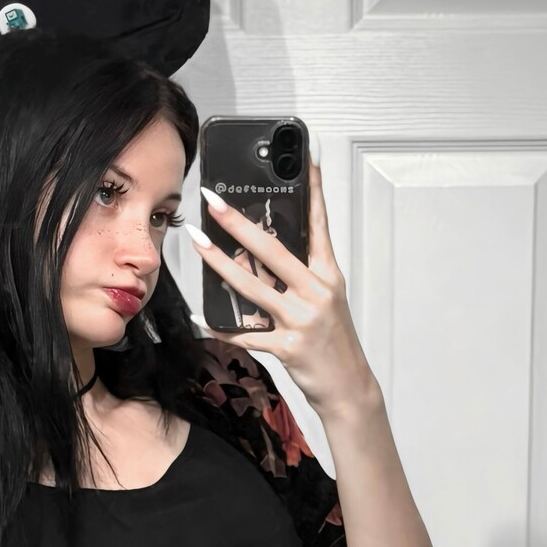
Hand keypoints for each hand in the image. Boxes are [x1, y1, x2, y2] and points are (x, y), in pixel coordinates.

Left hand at [189, 143, 383, 422]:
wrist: (349, 387)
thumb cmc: (335, 343)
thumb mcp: (326, 302)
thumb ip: (301, 277)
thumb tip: (262, 255)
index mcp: (328, 276)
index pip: (319, 224)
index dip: (312, 191)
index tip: (306, 159)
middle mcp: (316, 292)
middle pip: (272, 251)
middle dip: (238, 224)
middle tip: (214, 202)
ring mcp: (302, 320)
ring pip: (252, 287)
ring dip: (219, 264)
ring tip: (198, 244)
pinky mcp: (288, 347)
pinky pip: (247, 335)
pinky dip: (222, 329)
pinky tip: (203, 318)